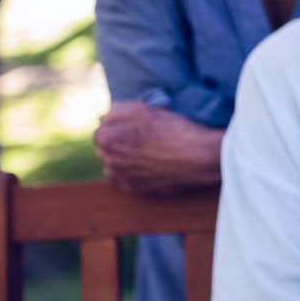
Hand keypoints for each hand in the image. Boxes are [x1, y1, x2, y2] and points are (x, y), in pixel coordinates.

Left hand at [93, 101, 220, 193]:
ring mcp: (123, 179)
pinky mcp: (137, 191)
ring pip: (114, 167)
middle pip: (105, 150)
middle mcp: (110, 163)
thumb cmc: (174, 130)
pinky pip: (126, 180)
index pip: (100, 132)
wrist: (199, 157)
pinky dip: (132, 173)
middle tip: (140, 138)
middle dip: (117, 143)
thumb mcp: (145, 110)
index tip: (132, 126)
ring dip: (123, 160)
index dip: (117, 127)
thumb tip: (104, 118)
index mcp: (108, 140)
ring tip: (144, 152)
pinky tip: (149, 165)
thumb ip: (117, 111)